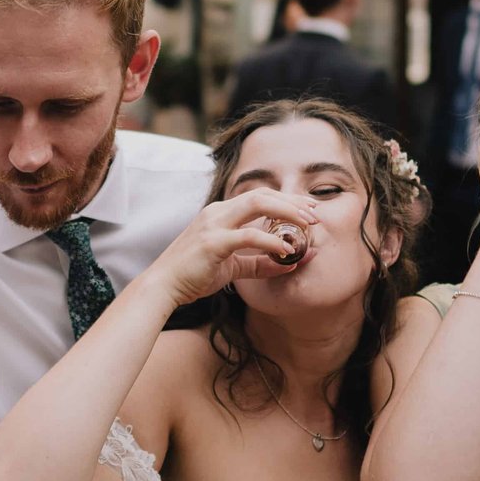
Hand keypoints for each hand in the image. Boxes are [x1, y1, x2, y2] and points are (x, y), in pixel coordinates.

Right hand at [141, 188, 317, 306]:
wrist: (163, 286)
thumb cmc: (194, 275)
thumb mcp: (232, 267)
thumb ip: (259, 263)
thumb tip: (289, 264)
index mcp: (220, 212)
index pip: (259, 196)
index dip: (287, 200)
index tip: (310, 209)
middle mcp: (217, 211)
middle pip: (263, 194)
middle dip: (293, 202)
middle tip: (317, 214)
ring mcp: (214, 224)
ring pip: (258, 204)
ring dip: (288, 213)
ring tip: (308, 226)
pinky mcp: (213, 242)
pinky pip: (249, 235)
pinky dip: (271, 241)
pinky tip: (287, 250)